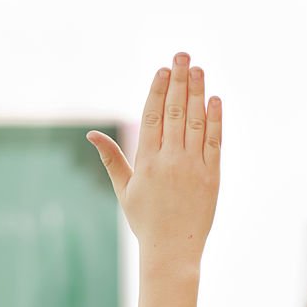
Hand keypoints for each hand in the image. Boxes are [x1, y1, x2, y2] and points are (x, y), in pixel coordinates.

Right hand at [88, 53, 221, 269]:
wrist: (171, 250)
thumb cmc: (144, 220)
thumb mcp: (123, 189)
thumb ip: (111, 158)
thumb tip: (91, 135)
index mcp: (146, 163)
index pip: (152, 118)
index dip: (157, 91)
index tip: (162, 70)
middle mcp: (170, 161)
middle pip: (175, 112)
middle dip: (178, 81)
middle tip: (182, 56)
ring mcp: (193, 167)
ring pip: (196, 121)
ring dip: (198, 92)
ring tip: (198, 69)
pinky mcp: (212, 175)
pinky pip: (214, 140)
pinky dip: (215, 118)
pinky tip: (214, 99)